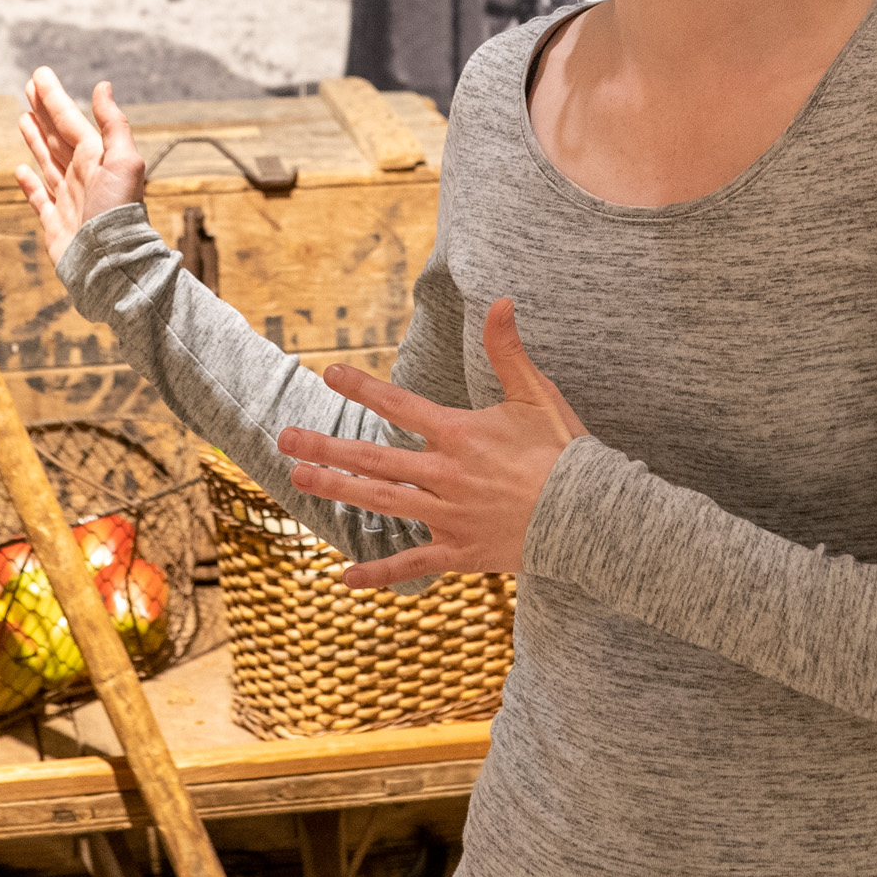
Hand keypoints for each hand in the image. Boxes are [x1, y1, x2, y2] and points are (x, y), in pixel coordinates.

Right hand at [13, 67, 145, 243]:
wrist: (109, 262)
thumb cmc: (117, 212)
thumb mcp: (123, 161)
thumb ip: (113, 124)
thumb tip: (103, 86)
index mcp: (96, 159)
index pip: (69, 121)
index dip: (54, 97)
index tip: (39, 75)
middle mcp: (82, 176)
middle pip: (57, 136)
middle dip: (43, 111)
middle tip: (28, 87)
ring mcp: (67, 199)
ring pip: (47, 162)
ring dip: (35, 139)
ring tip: (23, 118)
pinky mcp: (55, 223)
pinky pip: (38, 198)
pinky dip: (29, 182)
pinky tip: (20, 168)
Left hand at [281, 300, 590, 588]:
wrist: (591, 515)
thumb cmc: (565, 452)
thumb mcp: (537, 395)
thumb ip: (509, 350)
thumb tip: (501, 300)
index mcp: (460, 435)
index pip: (400, 405)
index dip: (363, 388)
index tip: (330, 374)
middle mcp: (445, 476)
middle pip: (374, 459)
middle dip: (326, 447)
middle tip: (285, 439)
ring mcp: (448, 517)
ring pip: (381, 503)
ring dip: (337, 491)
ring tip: (299, 480)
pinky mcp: (460, 552)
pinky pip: (412, 564)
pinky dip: (378, 573)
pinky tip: (344, 577)